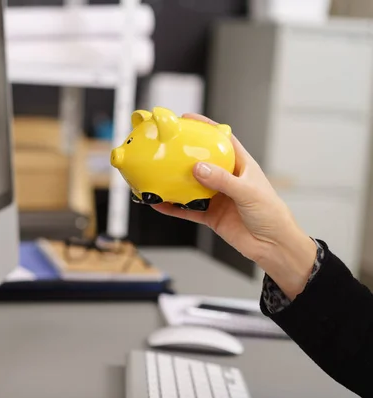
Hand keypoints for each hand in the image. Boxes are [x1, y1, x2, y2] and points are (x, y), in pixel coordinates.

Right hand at [153, 114, 316, 298]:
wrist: (273, 246)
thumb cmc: (271, 214)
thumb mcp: (248, 192)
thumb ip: (223, 180)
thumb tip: (198, 168)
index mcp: (241, 166)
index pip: (223, 140)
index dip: (207, 127)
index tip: (188, 118)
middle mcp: (227, 179)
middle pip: (202, 160)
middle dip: (184, 153)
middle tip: (166, 145)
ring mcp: (217, 197)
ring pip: (191, 186)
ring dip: (175, 182)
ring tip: (157, 174)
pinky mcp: (210, 215)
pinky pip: (187, 210)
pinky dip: (173, 207)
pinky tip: (159, 203)